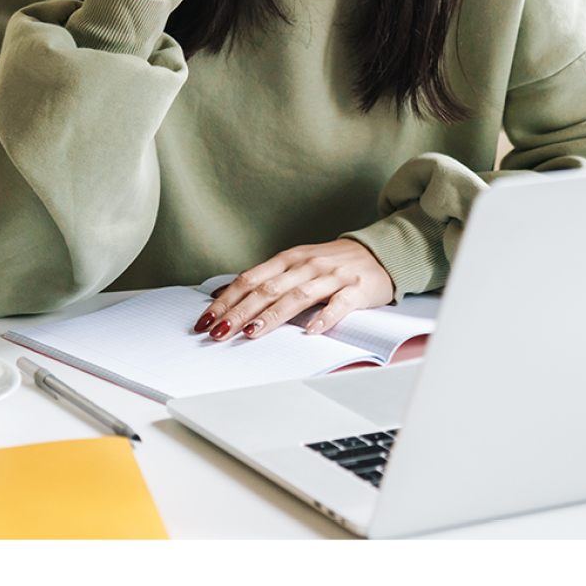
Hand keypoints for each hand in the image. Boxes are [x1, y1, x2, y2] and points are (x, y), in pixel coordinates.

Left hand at [194, 240, 394, 340]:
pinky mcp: (356, 289)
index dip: (226, 300)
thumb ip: (265, 278)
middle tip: (218, 333)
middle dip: (239, 312)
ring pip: (297, 296)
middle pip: (268, 289)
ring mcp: (332, 276)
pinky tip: (310, 331)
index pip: (251, 279)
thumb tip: (223, 293)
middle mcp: (307, 265)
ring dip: (272, 315)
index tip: (206, 320)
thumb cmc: (332, 263)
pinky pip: (339, 305)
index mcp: (289, 259)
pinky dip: (324, 318)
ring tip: (251, 332)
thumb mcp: (296, 264)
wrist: (379, 252)